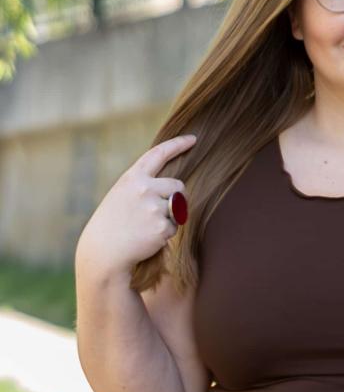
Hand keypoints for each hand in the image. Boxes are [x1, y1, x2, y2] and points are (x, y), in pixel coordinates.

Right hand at [76, 134, 196, 278]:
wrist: (103, 252)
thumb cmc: (112, 224)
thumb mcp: (122, 196)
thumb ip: (143, 186)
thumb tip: (174, 187)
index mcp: (132, 178)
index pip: (158, 154)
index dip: (177, 144)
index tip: (193, 139)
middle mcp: (144, 188)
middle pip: (178, 186)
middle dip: (176, 197)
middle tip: (157, 212)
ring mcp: (154, 207)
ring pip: (179, 208)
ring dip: (170, 217)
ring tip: (146, 226)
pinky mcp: (162, 226)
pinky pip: (175, 227)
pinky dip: (165, 234)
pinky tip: (146, 238)